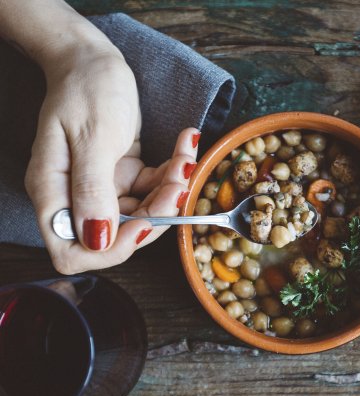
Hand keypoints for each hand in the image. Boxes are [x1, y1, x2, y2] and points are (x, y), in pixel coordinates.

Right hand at [25, 47, 199, 273]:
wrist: (94, 61)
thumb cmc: (86, 90)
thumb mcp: (92, 137)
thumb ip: (92, 189)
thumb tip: (96, 239)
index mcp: (55, 193)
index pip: (72, 252)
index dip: (110, 249)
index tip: (144, 224)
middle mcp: (76, 196)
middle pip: (118, 235)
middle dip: (156, 213)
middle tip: (179, 182)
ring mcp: (101, 187)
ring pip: (144, 212)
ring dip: (171, 190)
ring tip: (185, 158)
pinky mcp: (123, 175)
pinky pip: (153, 188)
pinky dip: (172, 172)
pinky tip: (184, 146)